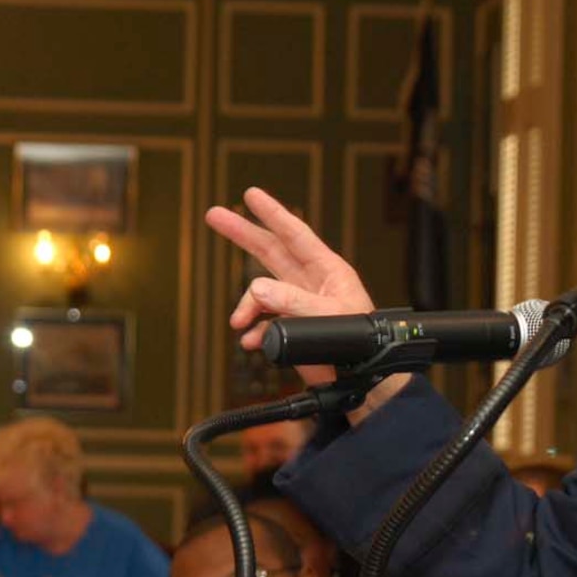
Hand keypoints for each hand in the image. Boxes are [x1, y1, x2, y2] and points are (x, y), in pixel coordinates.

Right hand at [204, 187, 407, 416]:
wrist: (362, 382)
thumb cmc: (362, 346)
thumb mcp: (328, 317)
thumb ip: (292, 301)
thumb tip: (258, 290)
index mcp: (328, 271)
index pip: (295, 234)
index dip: (272, 213)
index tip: (251, 194)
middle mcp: (311, 283)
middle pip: (270, 251)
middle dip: (242, 234)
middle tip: (214, 216)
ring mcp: (299, 305)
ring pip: (262, 292)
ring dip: (246, 306)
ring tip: (239, 322)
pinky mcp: (292, 327)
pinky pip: (264, 321)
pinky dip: (253, 330)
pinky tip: (250, 340)